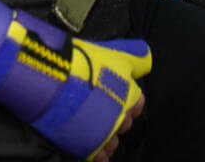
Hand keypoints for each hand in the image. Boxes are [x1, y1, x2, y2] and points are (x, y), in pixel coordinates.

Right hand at [62, 35, 149, 160]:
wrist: (57, 79)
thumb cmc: (84, 63)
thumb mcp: (115, 53)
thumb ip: (135, 57)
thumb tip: (147, 58)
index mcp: (130, 96)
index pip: (137, 104)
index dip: (128, 101)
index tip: (119, 98)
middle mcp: (120, 117)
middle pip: (124, 124)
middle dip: (117, 120)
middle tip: (103, 113)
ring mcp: (104, 134)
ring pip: (112, 142)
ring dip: (107, 139)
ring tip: (95, 133)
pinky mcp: (87, 146)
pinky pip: (98, 156)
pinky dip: (96, 154)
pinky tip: (92, 150)